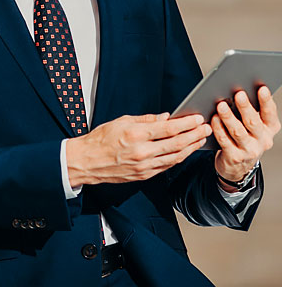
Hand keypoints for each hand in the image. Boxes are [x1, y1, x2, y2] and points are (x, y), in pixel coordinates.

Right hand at [66, 113, 211, 186]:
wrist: (87, 162)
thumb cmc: (100, 139)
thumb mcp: (122, 121)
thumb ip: (146, 120)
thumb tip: (165, 117)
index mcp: (136, 135)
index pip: (168, 128)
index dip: (186, 123)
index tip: (197, 118)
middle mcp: (142, 152)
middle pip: (176, 144)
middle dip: (194, 135)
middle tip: (206, 128)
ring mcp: (144, 166)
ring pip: (174, 157)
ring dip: (190, 148)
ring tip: (201, 139)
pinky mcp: (143, 175)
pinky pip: (166, 166)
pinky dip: (178, 158)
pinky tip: (185, 152)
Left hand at [213, 86, 280, 189]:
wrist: (238, 166)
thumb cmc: (246, 138)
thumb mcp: (254, 127)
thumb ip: (251, 111)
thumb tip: (239, 91)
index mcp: (269, 129)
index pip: (270, 114)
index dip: (266, 101)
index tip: (262, 89)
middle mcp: (262, 140)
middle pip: (253, 122)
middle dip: (245, 107)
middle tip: (238, 94)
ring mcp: (249, 150)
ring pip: (238, 131)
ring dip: (228, 117)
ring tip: (221, 105)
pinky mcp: (234, 157)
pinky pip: (224, 140)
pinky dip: (218, 128)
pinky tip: (213, 119)